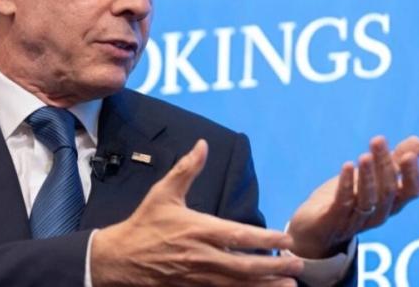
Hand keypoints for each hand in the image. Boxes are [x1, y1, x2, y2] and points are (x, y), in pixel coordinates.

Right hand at [92, 139, 303, 286]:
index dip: (265, 238)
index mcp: (198, 229)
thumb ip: (187, 169)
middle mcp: (202, 256)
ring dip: (266, 285)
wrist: (119, 259)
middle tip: (299, 263)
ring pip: (238, 284)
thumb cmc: (144, 225)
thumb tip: (203, 145)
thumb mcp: (164, 193)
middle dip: (275, 266)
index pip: (239, 235)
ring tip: (290, 284)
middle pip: (246, 264)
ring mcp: (198, 277)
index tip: (286, 239)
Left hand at [286, 136, 418, 258]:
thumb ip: (394, 161)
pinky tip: (346, 166)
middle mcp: (379, 214)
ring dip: (367, 176)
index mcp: (392, 203)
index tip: (409, 154)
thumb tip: (417, 141)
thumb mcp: (372, 178)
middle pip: (388, 190)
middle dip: (384, 164)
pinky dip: (346, 184)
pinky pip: (343, 202)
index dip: (413, 174)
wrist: (315, 230)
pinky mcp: (334, 219)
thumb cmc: (348, 200)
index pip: (412, 191)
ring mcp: (357, 219)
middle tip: (377, 140)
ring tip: (365, 156)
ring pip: (369, 199)